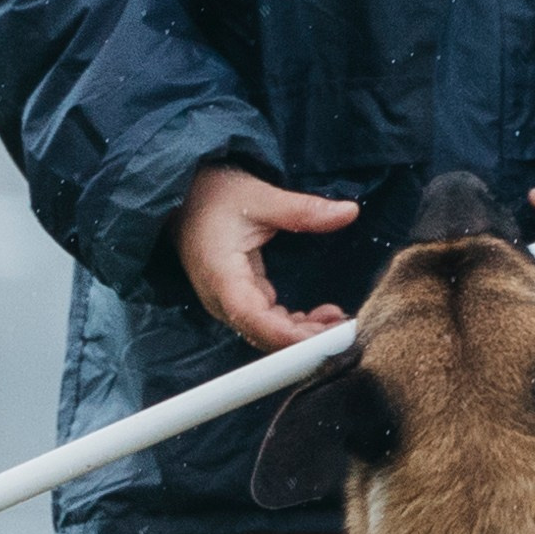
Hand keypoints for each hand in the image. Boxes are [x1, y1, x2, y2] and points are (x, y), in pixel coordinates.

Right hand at [175, 164, 358, 351]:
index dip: (293, 336)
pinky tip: (321, 318)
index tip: (329, 336)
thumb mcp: (260, 197)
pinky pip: (266, 321)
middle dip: (305, 339)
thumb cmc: (213, 195)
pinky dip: (294, 324)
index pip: (256, 320)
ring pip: (267, 332)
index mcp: (222, 277)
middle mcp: (222, 299)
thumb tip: (350, 212)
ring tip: (339, 322)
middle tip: (346, 329)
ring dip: (303, 333)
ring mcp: (229, 301)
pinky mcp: (239, 297)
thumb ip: (304, 210)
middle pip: (264, 335)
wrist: (184, 195)